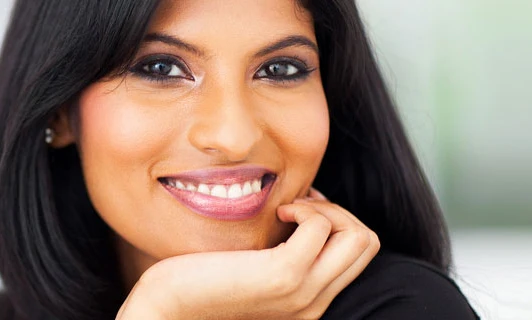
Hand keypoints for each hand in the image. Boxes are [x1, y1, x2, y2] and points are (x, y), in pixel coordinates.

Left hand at [116, 188, 380, 319]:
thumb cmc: (198, 282)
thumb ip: (280, 251)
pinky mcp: (283, 276)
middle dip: (338, 210)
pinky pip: (321, 229)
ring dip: (326, 208)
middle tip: (297, 207)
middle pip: (366, 242)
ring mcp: (302, 293)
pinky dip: (307, 209)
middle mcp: (313, 303)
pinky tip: (279, 212)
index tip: (299, 211)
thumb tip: (303, 206)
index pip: (359, 253)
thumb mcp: (250, 266)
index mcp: (309, 302)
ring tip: (289, 209)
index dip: (335, 221)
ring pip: (358, 236)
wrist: (165, 310)